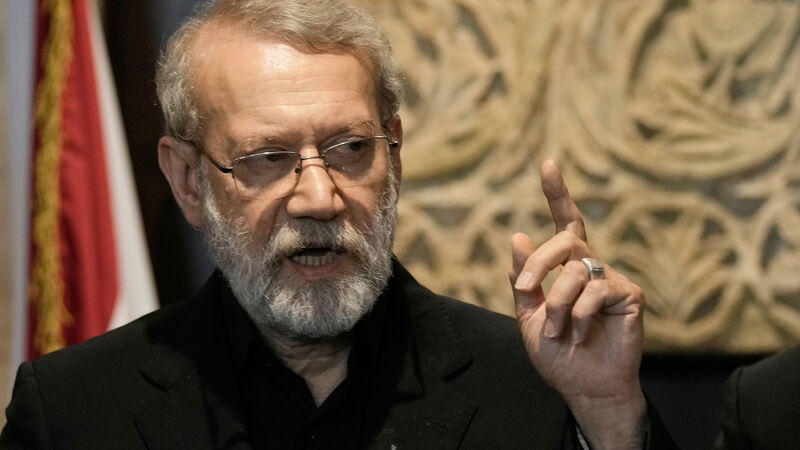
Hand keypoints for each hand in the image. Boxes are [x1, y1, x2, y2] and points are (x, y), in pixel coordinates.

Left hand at [510, 160, 646, 449]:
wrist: (583, 387)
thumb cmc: (559, 353)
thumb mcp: (529, 316)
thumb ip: (523, 280)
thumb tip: (518, 234)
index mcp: (567, 268)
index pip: (566, 223)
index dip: (557, 193)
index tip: (547, 164)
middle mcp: (591, 266)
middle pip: (565, 240)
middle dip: (537, 264)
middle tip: (525, 292)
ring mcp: (612, 279)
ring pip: (575, 270)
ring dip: (557, 304)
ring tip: (559, 331)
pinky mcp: (630, 295)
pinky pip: (595, 290)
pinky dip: (579, 316)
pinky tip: (582, 335)